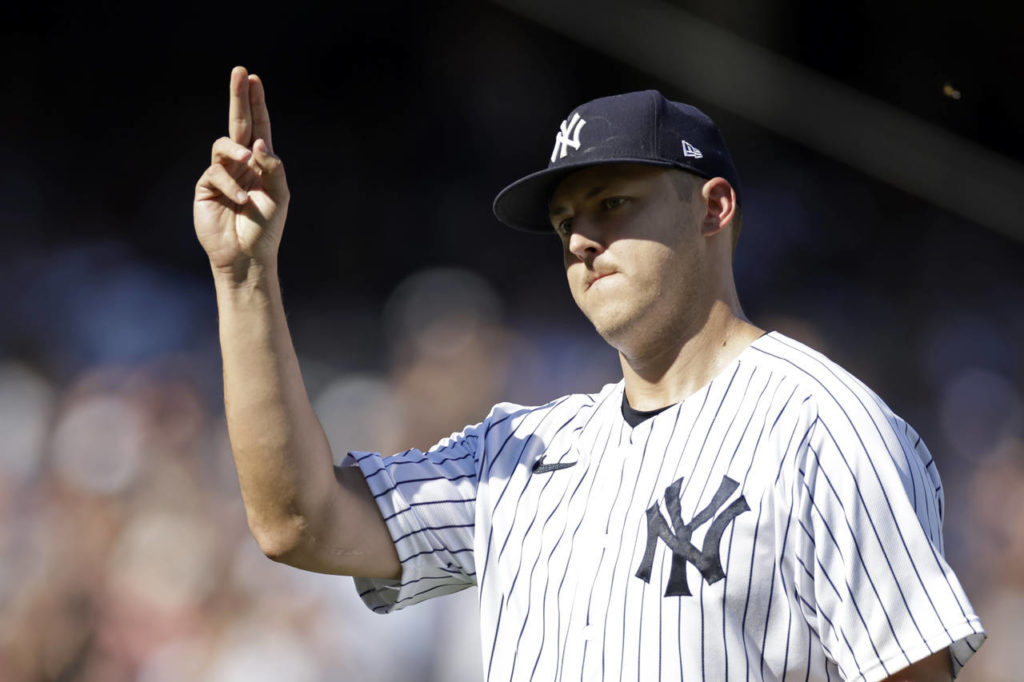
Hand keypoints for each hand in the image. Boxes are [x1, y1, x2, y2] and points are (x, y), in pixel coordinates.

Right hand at [194, 66, 289, 275]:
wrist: (247, 257)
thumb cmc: (266, 229)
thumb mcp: (279, 196)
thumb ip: (274, 168)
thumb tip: (259, 142)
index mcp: (262, 163)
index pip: (259, 127)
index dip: (256, 104)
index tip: (254, 79)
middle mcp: (241, 164)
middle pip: (238, 124)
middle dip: (239, 98)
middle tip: (239, 73)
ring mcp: (222, 174)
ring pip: (223, 145)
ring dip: (236, 149)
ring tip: (248, 160)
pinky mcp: (207, 187)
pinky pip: (216, 173)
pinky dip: (230, 184)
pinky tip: (241, 200)